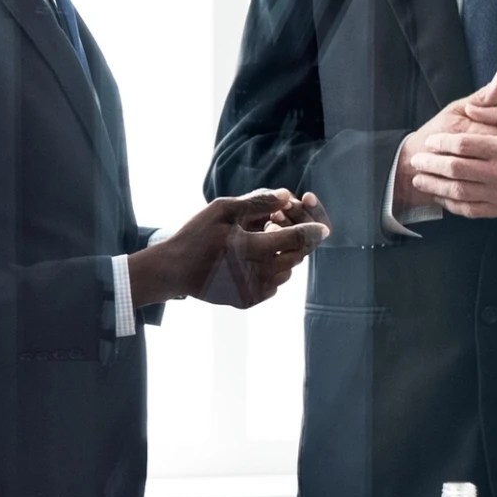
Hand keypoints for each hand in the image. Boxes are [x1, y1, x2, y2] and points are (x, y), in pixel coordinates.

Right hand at [194, 190, 330, 308]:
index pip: (295, 240)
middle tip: (277, 227)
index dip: (312, 230)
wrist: (174, 270)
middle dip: (295, 241)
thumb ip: (257, 202)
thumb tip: (287, 195)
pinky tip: (251, 260)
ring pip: (287, 271)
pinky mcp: (249, 301)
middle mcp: (255, 274)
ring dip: (282, 256)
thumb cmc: (196, 235)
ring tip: (259, 242)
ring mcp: (253, 291)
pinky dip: (271, 270)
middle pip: (295, 257)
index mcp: (249, 249)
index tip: (322, 228)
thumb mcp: (222, 209)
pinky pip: (274, 284)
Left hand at [400, 73, 496, 220]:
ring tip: (419, 179)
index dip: (443, 143)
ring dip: (435, 185)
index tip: (430, 140)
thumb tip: (471, 107)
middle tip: (415, 160)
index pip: (465, 145)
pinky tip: (440, 198)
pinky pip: (471, 210)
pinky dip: (452, 205)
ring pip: (460, 191)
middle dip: (432, 164)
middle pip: (457, 168)